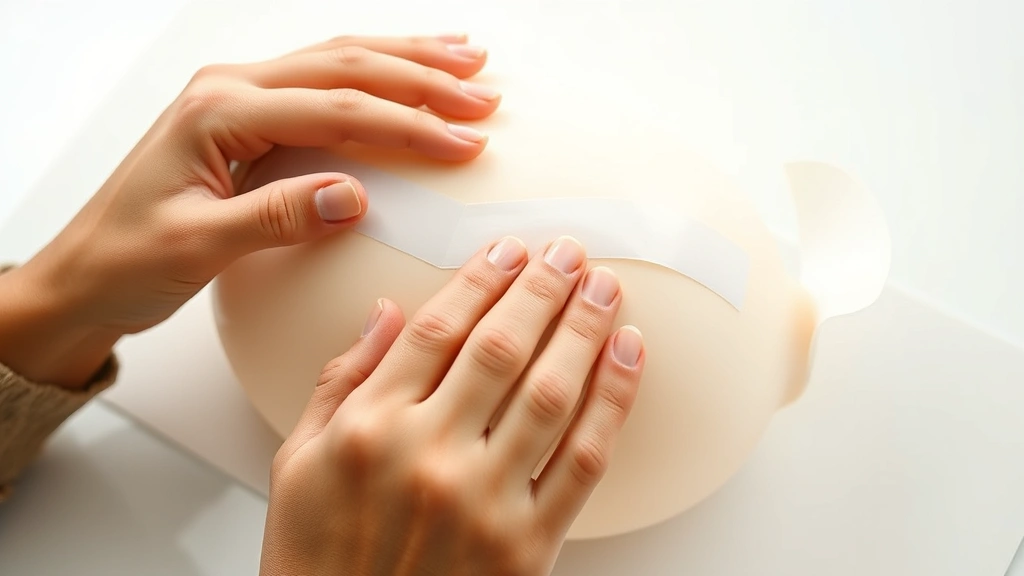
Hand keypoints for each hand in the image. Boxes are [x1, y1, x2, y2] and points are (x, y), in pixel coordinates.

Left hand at [0, 34, 499, 386]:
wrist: (82, 276)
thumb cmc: (126, 262)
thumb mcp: (197, 248)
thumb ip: (275, 218)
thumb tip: (353, 198)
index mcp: (218, 113)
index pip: (336, 110)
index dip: (408, 125)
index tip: (465, 143)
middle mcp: (229, 91)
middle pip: (345, 66)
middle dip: (422, 77)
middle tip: (483, 93)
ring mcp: (237, 98)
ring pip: (337, 61)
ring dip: (405, 60)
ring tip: (466, 61)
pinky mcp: (245, 117)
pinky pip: (321, 82)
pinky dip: (373, 75)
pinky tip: (404, 73)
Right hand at [261, 236, 644, 574]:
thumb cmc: (317, 560)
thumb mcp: (296, 464)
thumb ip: (340, 383)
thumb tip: (385, 314)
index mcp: (369, 428)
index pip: (437, 330)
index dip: (479, 280)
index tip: (507, 250)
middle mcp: (427, 455)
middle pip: (500, 348)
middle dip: (541, 290)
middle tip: (567, 253)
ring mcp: (483, 500)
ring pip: (550, 392)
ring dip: (584, 329)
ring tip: (603, 289)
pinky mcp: (528, 545)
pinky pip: (583, 460)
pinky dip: (614, 402)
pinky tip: (627, 357)